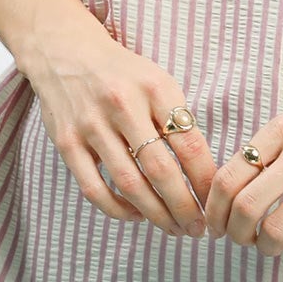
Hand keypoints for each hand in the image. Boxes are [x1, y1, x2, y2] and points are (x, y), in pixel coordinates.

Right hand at [19, 16, 212, 237]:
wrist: (65, 52)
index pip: (190, 145)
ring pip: (129, 184)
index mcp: (155, 88)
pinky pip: (94, 188)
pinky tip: (135, 215)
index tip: (217, 203)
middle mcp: (122, 105)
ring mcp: (91, 125)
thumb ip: (178, 121)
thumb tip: (204, 174)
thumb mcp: (158, 82)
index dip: (206, 182)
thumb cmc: (123, 74)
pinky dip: (117, 209)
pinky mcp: (67, 142)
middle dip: (185, 207)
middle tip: (198, 228)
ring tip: (173, 228)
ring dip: (155, 214)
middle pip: (161, 170)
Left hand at [202, 99, 282, 257]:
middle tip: (240, 240)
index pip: (229, 176)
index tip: (218, 224)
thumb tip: (226, 196)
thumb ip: (268, 152)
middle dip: (235, 233)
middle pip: (245, 206)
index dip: (214, 209)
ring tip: (272, 247)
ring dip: (265, 248)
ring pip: (274, 230)